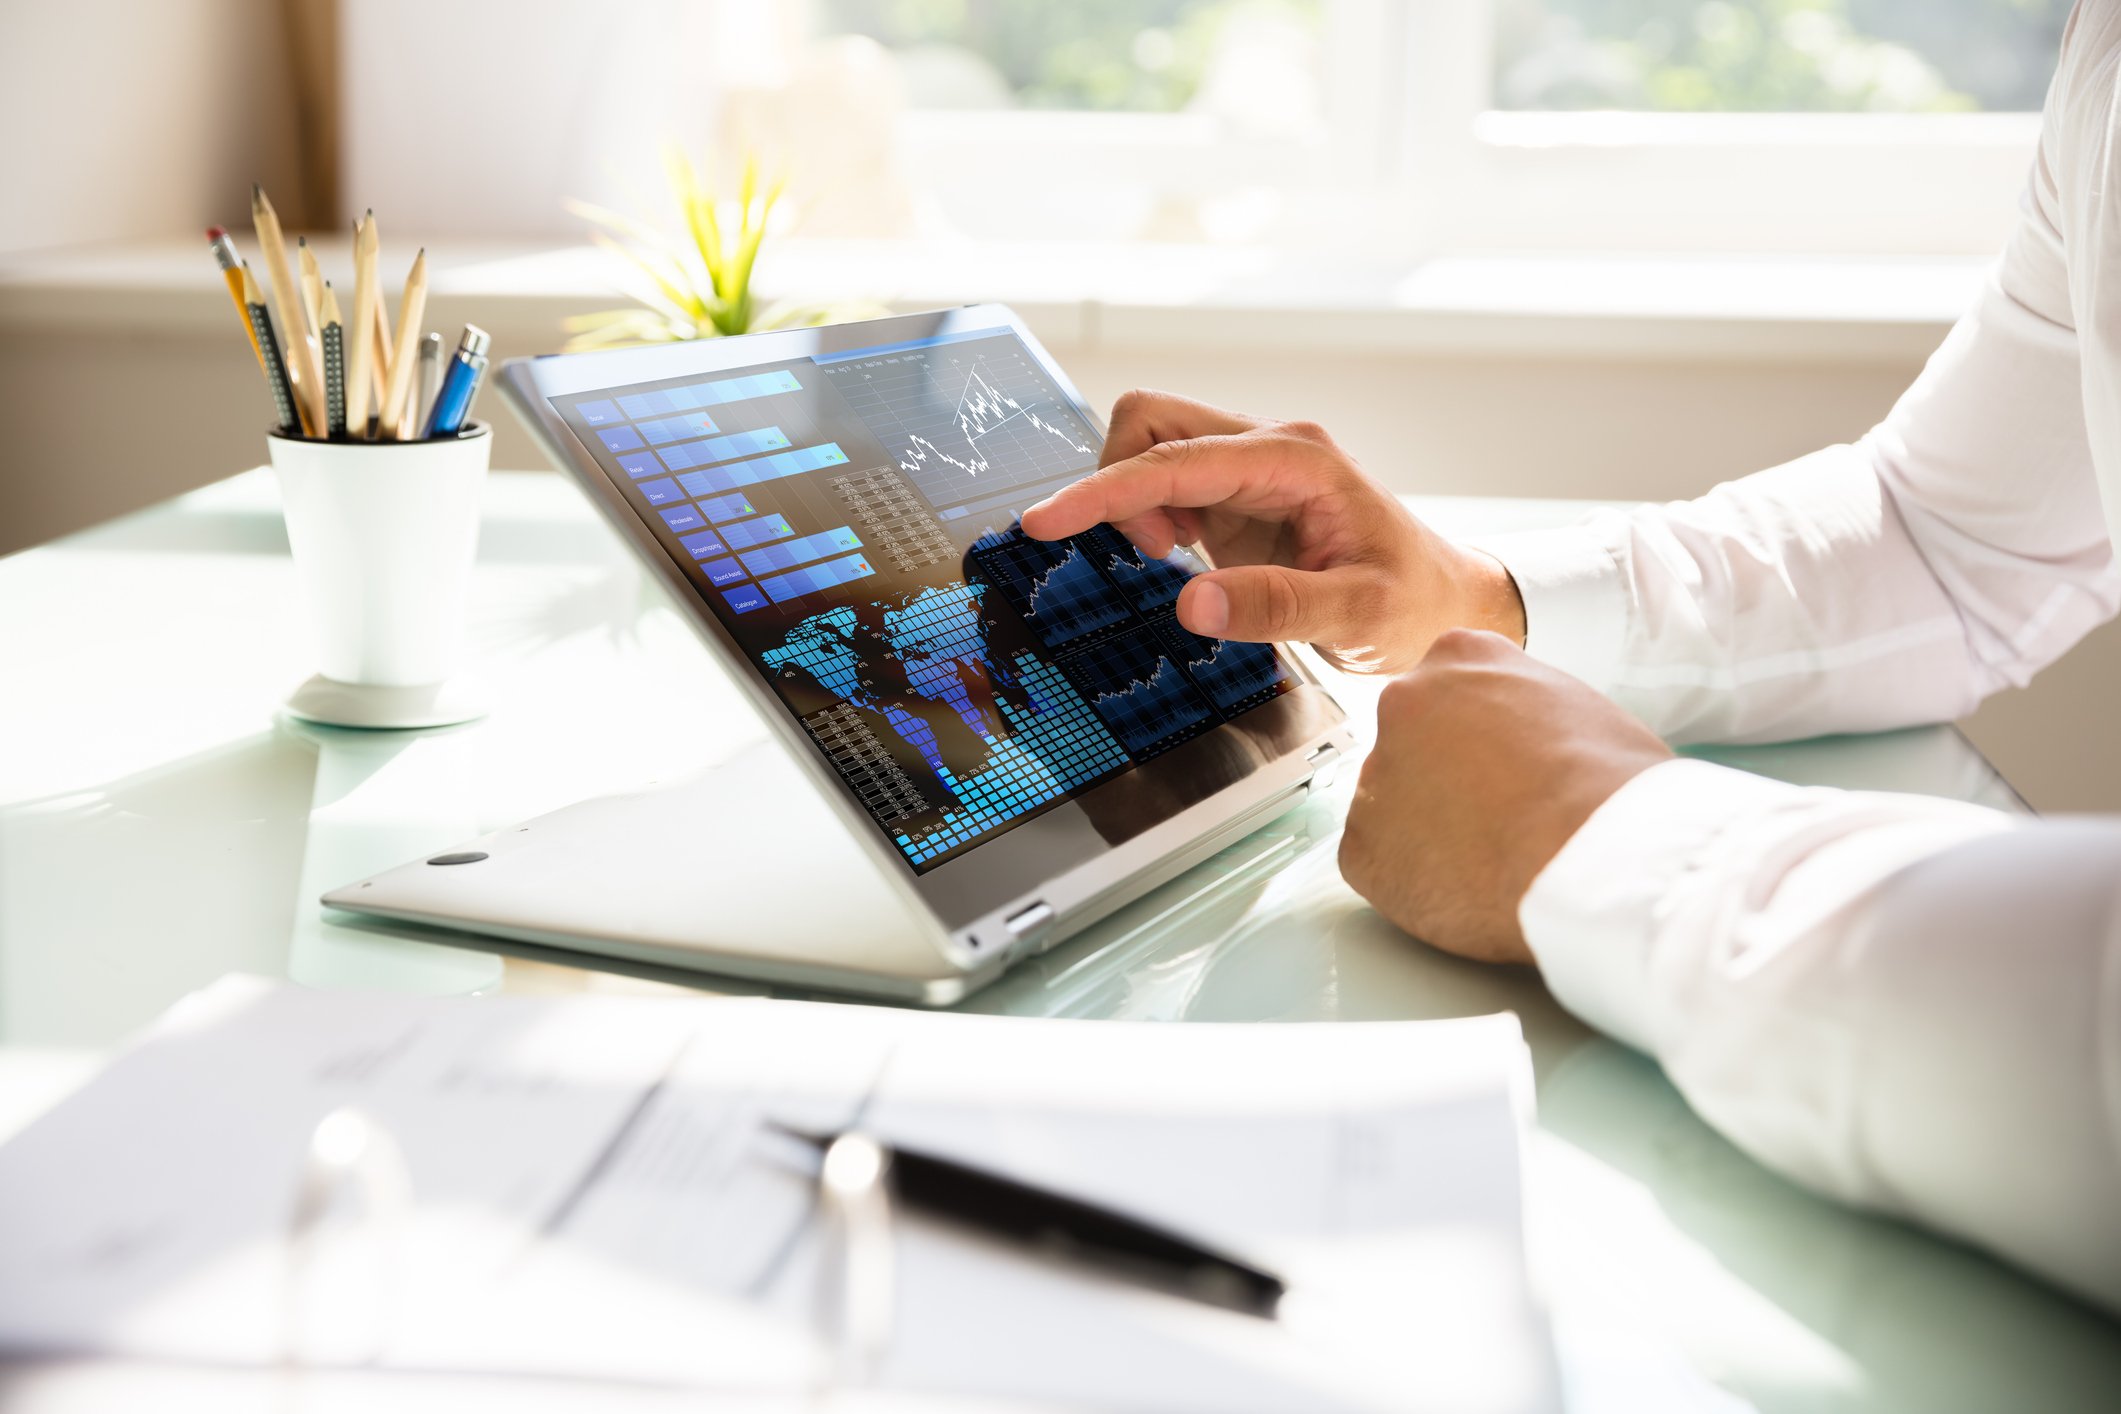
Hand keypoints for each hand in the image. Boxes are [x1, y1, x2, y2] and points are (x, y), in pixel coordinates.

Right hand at [1020, 390, 1524, 672]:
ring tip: (1173, 562)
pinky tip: (1181, 560)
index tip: (1047, 522)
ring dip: (1133, 503)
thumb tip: (1191, 602)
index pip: (1175, 460)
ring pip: (1150, 447)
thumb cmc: (1414, 601)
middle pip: (1150, 423)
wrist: (1445, 602)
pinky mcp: (1237, 497)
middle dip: (1119, 486)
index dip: (1103, 490)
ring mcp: (1250, 469)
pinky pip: (1164, 483)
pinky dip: (1146, 518)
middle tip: (1156, 557)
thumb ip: (1277, 607)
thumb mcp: (1359, 615)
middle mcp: (1268, 449)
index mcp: (1297, 460)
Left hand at [1339, 630, 1673, 963]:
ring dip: (1429, 833)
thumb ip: (1524, 710)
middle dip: (1446, 783)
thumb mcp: (1578, 709)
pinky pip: (1381, 866)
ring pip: (1392, 808)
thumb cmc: (1609, 789)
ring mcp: (1374, 775)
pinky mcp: (1360, 848)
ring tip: (1493, 859)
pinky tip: (1466, 889)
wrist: (1593, 859)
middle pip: (1413, 747)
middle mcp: (1402, 703)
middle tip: (1499, 820)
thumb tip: (1521, 742)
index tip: (1505, 770)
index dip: (1480, 741)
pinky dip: (1414, 883)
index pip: (1450, 693)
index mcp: (1460, 658)